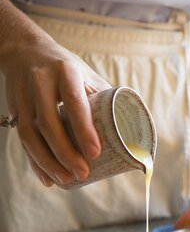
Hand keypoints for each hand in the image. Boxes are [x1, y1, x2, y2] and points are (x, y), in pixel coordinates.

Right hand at [2, 34, 110, 186]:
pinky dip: (34, 162)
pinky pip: (22, 140)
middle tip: (82, 174)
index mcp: (66, 72)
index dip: (84, 130)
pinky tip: (47, 179)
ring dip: (47, 162)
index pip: (74, 102)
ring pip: (30, 134)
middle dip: (66, 153)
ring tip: (66, 180)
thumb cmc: (66, 69)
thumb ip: (105, 99)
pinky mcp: (14, 109)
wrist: (24, 51)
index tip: (95, 154)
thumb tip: (132, 131)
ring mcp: (24, 96)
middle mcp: (41, 82)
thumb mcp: (86, 75)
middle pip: (49, 123)